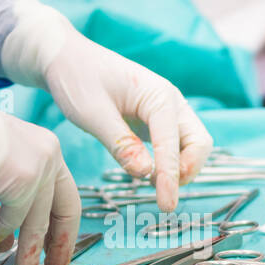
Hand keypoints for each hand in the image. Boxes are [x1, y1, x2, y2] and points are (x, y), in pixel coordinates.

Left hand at [0, 0, 212, 209]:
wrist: (66, 58)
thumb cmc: (77, 79)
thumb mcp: (93, 113)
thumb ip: (120, 143)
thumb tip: (146, 174)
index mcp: (158, 95)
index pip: (173, 143)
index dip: (171, 176)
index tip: (166, 205)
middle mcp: (170, 102)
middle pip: (199, 143)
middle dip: (187, 171)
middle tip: (164, 197)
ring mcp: (166, 111)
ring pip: (191, 146)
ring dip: (180, 169)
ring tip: (154, 188)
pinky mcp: (156, 121)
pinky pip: (174, 146)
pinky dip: (168, 164)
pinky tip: (147, 175)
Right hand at [0, 85, 80, 264]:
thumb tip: (6, 246)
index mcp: (45, 147)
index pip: (65, 197)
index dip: (63, 231)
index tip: (58, 256)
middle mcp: (49, 153)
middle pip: (63, 212)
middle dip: (56, 248)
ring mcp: (39, 164)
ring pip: (38, 222)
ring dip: (26, 254)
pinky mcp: (23, 178)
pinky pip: (12, 220)